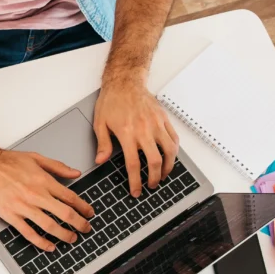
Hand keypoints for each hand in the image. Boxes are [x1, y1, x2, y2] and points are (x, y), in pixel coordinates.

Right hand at [0, 148, 93, 250]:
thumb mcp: (34, 157)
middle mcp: (36, 194)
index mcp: (43, 180)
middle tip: (86, 229)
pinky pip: (29, 232)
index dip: (83, 207)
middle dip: (79, 224)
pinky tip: (49, 246)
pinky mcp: (10, 215)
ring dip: (64, 235)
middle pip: (65, 214)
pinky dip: (41, 242)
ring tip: (72, 238)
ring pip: (50, 225)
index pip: (70, 197)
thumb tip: (75, 173)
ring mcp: (23, 206)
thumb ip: (56, 166)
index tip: (89, 213)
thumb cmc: (4, 160)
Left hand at [93, 78, 178, 196]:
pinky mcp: (164, 119)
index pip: (133, 164)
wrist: (125, 82)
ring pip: (170, 151)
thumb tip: (100, 161)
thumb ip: (102, 144)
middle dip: (154, 178)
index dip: (136, 181)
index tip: (136, 191)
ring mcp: (156, 124)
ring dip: (168, 167)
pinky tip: (170, 157)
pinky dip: (174, 151)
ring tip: (162, 175)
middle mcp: (144, 130)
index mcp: (127, 133)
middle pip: (155, 161)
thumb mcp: (100, 123)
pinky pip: (174, 138)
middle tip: (151, 185)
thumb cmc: (111, 101)